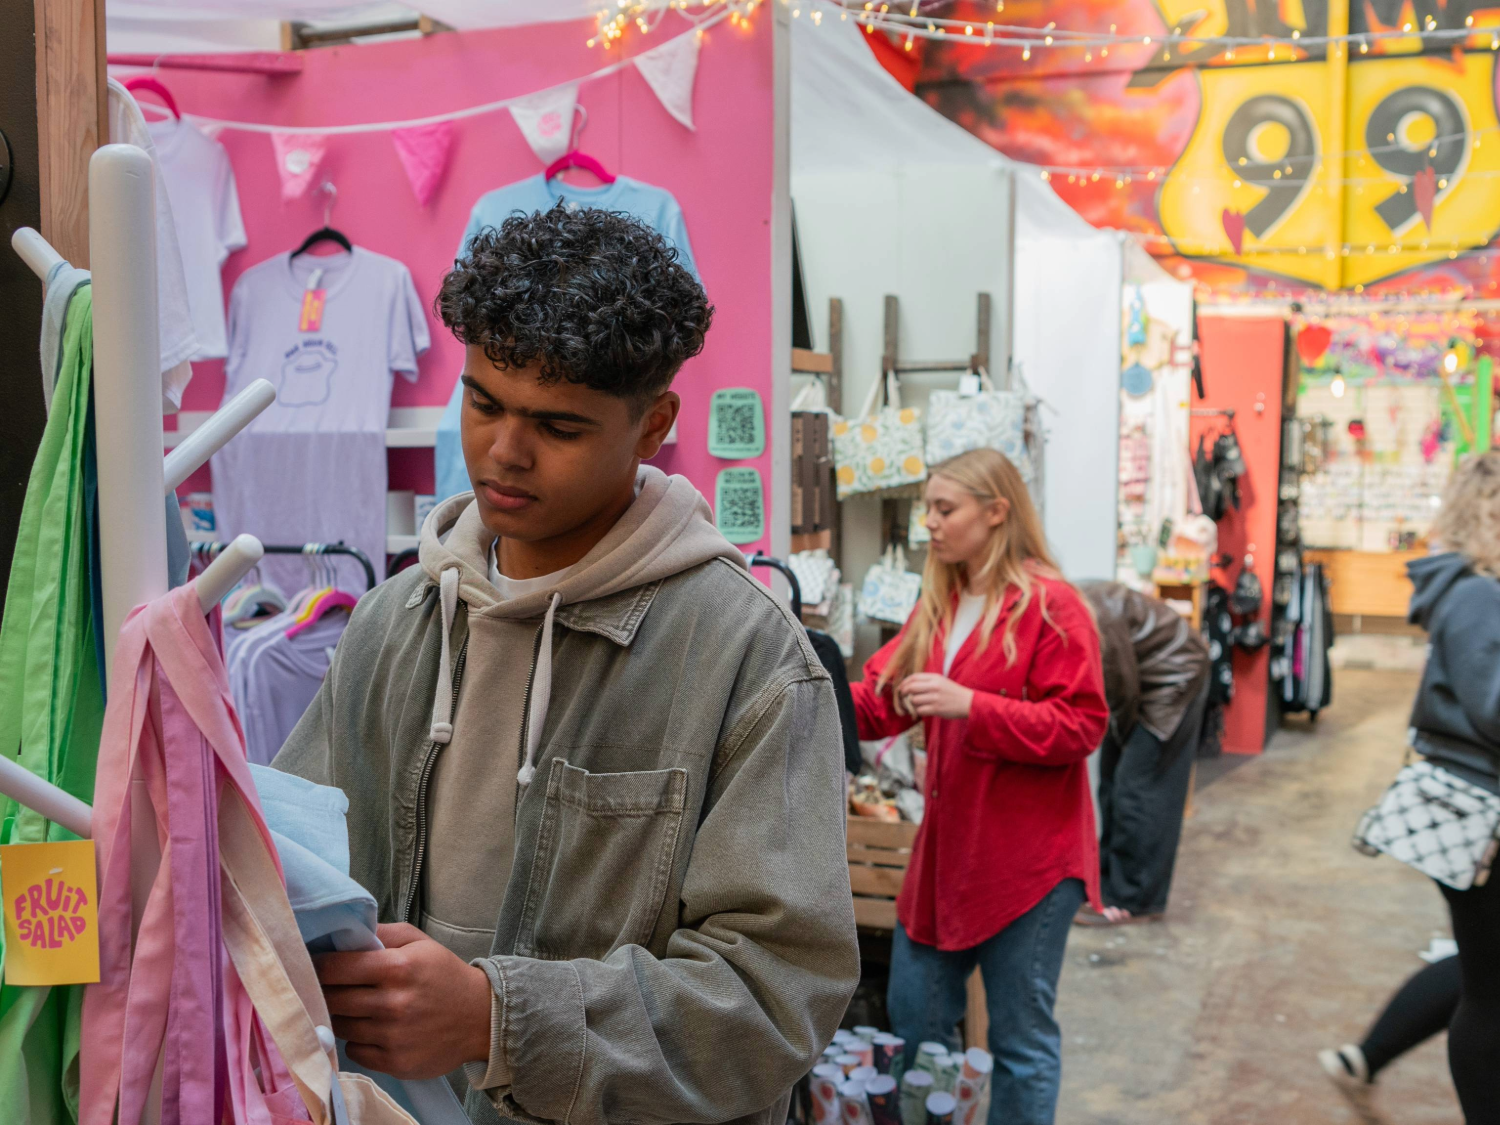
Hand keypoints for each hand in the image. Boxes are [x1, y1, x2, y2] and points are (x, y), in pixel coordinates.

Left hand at [315, 922, 492, 1079]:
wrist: (480, 1018)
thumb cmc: (444, 975)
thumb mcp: (420, 942)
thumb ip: (383, 933)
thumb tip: (345, 932)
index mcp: (397, 967)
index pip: (335, 968)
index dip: (318, 965)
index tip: (313, 964)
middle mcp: (392, 1003)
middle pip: (332, 999)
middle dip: (325, 991)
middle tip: (326, 986)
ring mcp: (392, 1036)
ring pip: (340, 1026)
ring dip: (341, 1016)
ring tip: (352, 1007)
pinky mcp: (394, 1062)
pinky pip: (354, 1050)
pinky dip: (357, 1040)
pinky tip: (370, 1029)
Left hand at [898, 673, 973, 718]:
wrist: (968, 702)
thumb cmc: (953, 692)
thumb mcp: (941, 681)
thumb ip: (927, 681)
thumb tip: (909, 685)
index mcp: (935, 678)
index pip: (913, 677)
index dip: (904, 683)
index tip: (901, 688)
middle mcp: (934, 686)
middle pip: (911, 688)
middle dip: (903, 694)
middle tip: (903, 699)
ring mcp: (935, 698)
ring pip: (914, 700)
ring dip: (911, 705)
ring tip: (914, 707)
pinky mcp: (937, 709)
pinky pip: (920, 710)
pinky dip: (917, 712)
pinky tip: (920, 712)